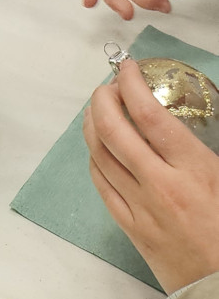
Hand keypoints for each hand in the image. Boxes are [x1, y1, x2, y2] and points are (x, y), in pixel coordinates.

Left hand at [82, 58, 218, 292]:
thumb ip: (205, 148)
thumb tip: (182, 122)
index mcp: (194, 170)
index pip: (150, 116)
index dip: (132, 85)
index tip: (126, 68)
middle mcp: (161, 185)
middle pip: (114, 130)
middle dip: (103, 99)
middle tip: (107, 87)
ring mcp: (141, 208)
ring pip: (100, 155)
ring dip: (93, 125)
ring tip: (97, 110)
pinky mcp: (132, 229)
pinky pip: (102, 185)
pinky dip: (95, 160)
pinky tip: (98, 150)